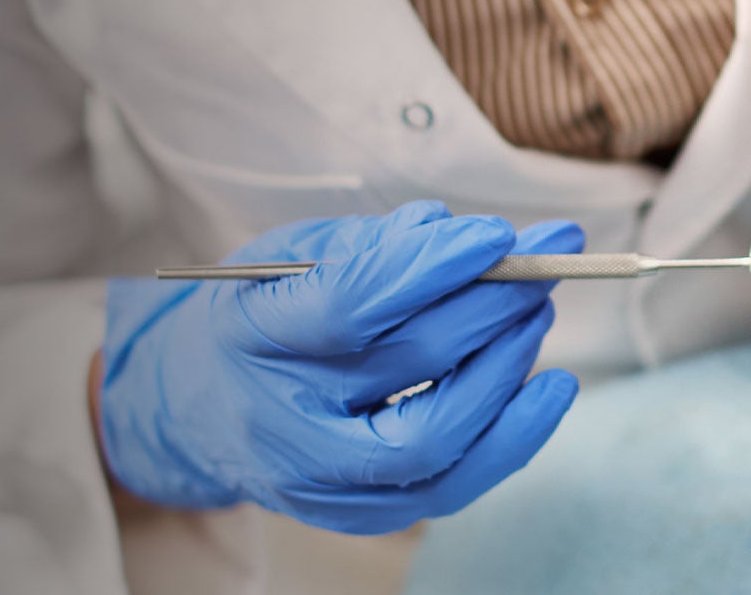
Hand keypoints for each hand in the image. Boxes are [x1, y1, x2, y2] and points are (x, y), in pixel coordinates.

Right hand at [95, 200, 581, 533]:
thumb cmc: (261, 316)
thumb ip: (372, 245)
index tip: (494, 236)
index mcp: (250, 331)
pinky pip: (451, 486)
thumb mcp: (291, 256)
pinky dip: (512, 436)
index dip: (431, 269)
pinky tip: (548, 388)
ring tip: (535, 314)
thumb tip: (461, 237)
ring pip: (434, 439)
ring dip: (506, 368)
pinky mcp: (361, 514)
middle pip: (406, 365)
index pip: (349, 305)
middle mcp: (280, 416)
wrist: (202, 406)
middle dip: (490, 308)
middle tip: (540, 265)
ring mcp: (320, 478)